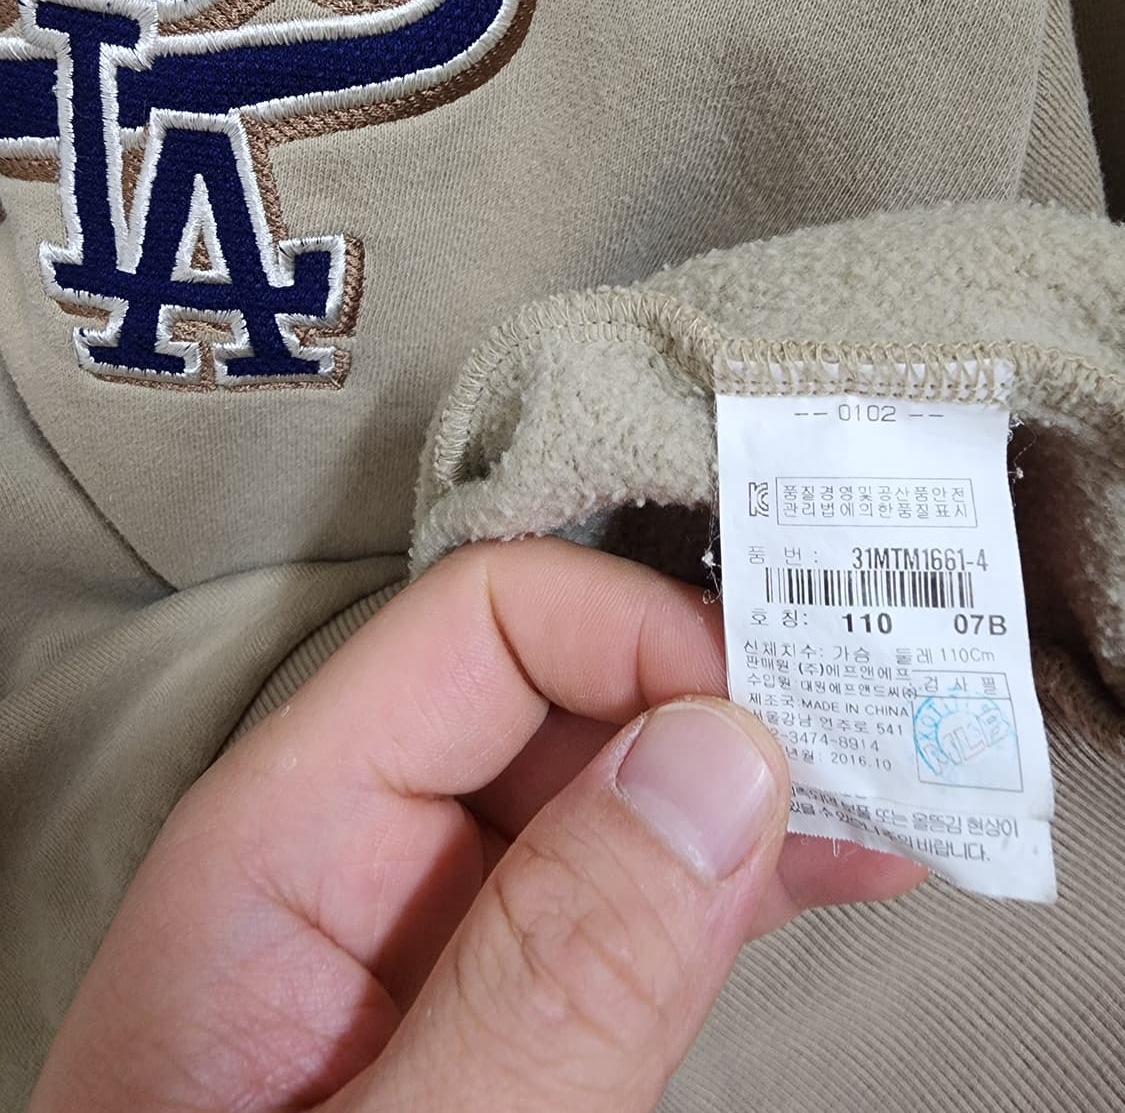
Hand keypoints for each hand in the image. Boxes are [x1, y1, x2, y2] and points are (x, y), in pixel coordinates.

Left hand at [30, 539, 922, 1111]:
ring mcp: (434, 929)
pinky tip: (828, 869)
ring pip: (610, 788)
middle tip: (889, 732)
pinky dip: (737, 876)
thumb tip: (714, 759)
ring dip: (757, 788)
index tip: (780, 720)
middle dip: (722, 700)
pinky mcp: (489, 1004)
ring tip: (900, 795)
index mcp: (288, 839)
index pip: (481, 629)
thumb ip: (547, 978)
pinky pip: (623, 895)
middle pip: (559, 692)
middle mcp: (362, 853)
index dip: (641, 641)